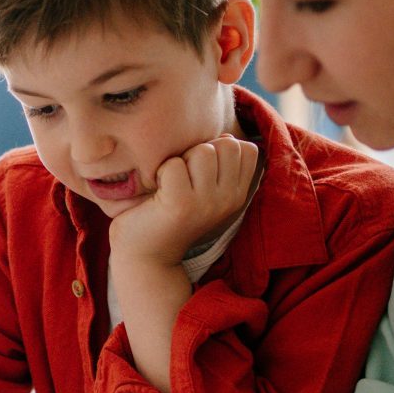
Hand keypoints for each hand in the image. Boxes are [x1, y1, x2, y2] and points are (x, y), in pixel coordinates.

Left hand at [108, 135, 258, 266]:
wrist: (146, 256)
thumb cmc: (171, 214)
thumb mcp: (205, 189)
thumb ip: (220, 164)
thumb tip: (225, 136)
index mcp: (237, 195)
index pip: (247, 149)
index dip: (221, 149)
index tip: (201, 170)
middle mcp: (228, 200)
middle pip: (227, 145)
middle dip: (201, 151)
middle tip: (183, 176)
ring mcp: (207, 203)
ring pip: (204, 151)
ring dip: (182, 160)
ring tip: (171, 183)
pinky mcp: (182, 204)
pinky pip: (175, 164)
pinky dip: (161, 171)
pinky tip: (158, 190)